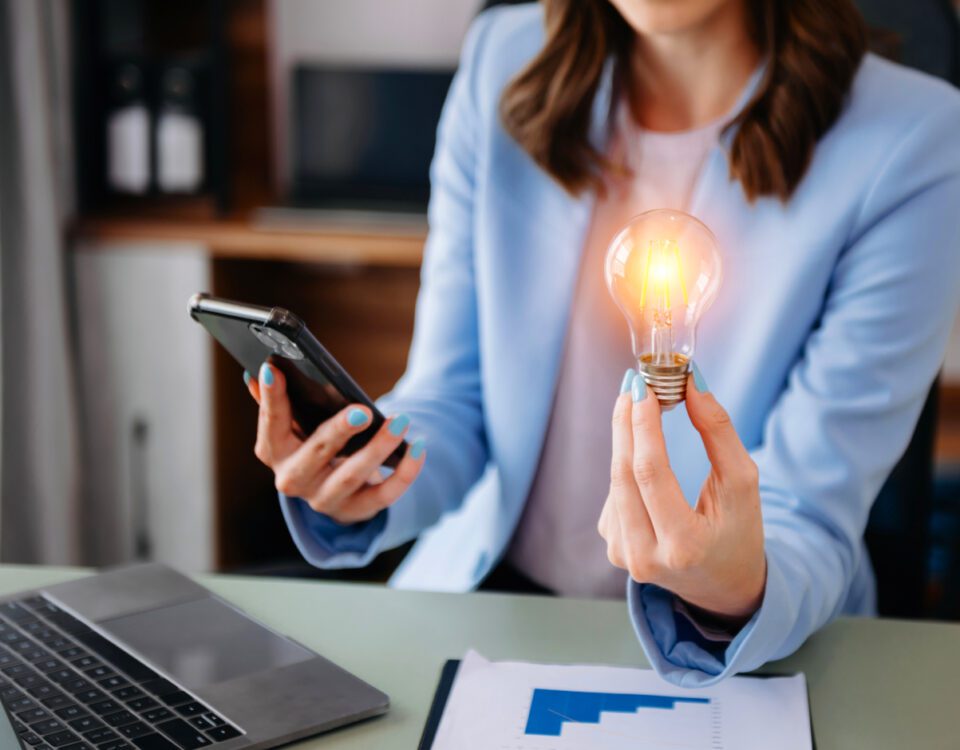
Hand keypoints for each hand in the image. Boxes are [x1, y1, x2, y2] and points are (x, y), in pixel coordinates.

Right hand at [246, 362, 424, 523]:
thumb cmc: (314, 445)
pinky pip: (384, 494)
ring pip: (352, 474)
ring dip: (378, 447)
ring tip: (400, 421)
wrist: (338, 490)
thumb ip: (275, 403)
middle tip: (362, 411)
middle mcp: (294, 480)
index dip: (271, 398)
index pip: (271, 424)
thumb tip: (257, 372)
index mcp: (274, 453)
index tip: (275, 369)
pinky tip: (419, 447)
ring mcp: (325, 499)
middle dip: (339, 431)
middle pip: (315, 453)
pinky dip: (405, 472)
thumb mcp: (294, 426)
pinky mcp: (357, 510)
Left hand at [598, 367, 765, 622]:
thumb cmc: (739, 531)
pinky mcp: (614, 550)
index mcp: (684, 546)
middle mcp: (646, 557)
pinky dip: (626, 469)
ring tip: (639, 408)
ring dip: (624, 441)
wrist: (724, 587)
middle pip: (623, 475)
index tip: (644, 388)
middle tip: (633, 386)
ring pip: (616, 483)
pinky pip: (615, 497)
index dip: (643, 426)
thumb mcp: (742, 483)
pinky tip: (642, 457)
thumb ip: (718, 433)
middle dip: (626, 424)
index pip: (651, 473)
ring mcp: (625, 557)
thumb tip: (691, 383)